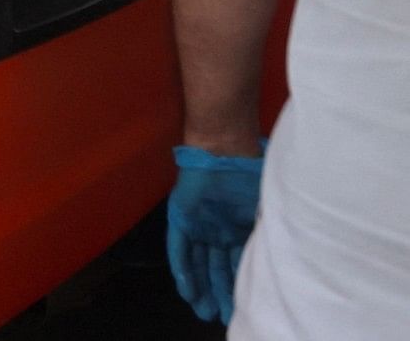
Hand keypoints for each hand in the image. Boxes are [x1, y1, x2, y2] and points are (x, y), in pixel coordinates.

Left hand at [167, 144, 264, 324]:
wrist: (224, 151)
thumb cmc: (251, 176)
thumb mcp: (268, 210)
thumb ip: (269, 233)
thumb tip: (290, 261)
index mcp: (239, 229)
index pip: (238, 265)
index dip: (240, 286)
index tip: (243, 308)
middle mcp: (219, 232)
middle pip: (218, 270)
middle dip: (221, 294)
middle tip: (221, 317)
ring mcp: (199, 227)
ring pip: (199, 265)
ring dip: (202, 288)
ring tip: (204, 312)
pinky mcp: (180, 220)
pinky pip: (179, 250)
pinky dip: (183, 271)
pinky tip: (187, 291)